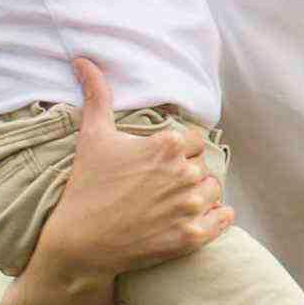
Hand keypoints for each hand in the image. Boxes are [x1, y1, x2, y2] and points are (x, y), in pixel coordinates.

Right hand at [20, 58, 230, 283]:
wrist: (79, 244)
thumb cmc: (86, 186)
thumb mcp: (93, 136)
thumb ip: (97, 94)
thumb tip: (84, 59)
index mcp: (168, 144)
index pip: (194, 139)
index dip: (178, 150)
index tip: (159, 163)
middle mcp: (185, 173)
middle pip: (203, 165)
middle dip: (186, 172)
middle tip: (160, 186)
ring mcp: (191, 207)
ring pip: (214, 190)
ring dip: (201, 194)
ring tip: (174, 202)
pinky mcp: (193, 236)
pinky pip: (224, 219)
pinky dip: (215, 218)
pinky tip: (194, 217)